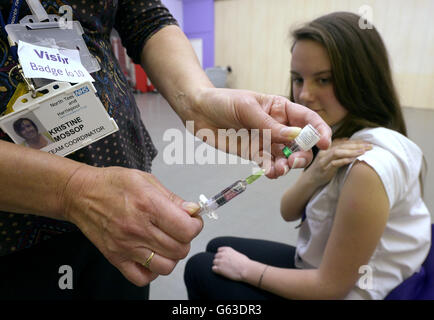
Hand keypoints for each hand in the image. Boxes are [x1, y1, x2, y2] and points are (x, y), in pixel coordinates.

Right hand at [62, 165, 202, 285]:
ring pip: (165, 266)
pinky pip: (142, 278)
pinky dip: (152, 271)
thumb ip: (172, 198)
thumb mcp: (146, 180)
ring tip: (166, 242)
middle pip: (180, 249)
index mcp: (148, 205)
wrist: (80, 194)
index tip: (192, 220)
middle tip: (179, 229)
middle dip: (185, 239)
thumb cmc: (112, 184)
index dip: (196, 225)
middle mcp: (137, 228)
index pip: (186, 229)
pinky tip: (152, 256)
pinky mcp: (115, 258)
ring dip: (172, 256)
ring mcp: (126, 246)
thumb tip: (193, 211)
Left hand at [189, 88, 331, 177]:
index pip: (307, 119)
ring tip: (280, 169)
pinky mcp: (254, 153)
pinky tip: (270, 172)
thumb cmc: (223, 101)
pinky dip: (272, 170)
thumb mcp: (248, 108)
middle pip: (300, 143)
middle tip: (295, 161)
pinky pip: (268, 164)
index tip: (325, 143)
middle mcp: (277, 126)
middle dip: (302, 154)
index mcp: (280, 109)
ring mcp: (266, 141)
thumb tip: (295, 136)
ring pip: (286, 157)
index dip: (319, 130)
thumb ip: (269, 125)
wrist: (199, 111)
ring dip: (287, 165)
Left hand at [212, 246, 250, 280]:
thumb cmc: (245, 263)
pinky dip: (216, 270)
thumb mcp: (238, 254)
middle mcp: (222, 254)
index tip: (224, 258)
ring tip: (223, 269)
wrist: (246, 269)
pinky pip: (213, 268)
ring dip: (217, 265)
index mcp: (227, 249)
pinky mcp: (219, 269)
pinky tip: (221, 272)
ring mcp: (220, 261)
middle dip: (219, 260)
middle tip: (224, 265)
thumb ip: (232, 254)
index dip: (221, 255)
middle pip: (216, 256)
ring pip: (214, 262)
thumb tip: (231, 257)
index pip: (219, 250)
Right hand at [304, 139, 372, 187]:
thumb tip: (349, 142)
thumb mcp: (329, 158)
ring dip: (352, 151)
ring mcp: (324, 161)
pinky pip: (335, 163)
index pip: (342, 142)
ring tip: (364, 151)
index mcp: (326, 148)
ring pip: (338, 152)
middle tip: (370, 146)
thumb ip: (337, 151)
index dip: (355, 141)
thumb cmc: (322, 169)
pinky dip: (344, 160)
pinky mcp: (324, 169)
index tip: (367, 142)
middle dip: (356, 145)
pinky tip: (353, 159)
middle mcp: (325, 152)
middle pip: (341, 146)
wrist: (309, 180)